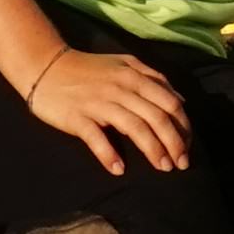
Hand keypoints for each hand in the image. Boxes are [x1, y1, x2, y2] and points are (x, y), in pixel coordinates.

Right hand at [25, 45, 193, 175]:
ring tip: (163, 167)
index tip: (188, 146)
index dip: (183, 126)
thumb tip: (180, 100)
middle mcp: (121, 88)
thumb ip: (153, 79)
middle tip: (181, 164)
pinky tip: (119, 169)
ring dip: (152, 150)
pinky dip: (108, 154)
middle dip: (174, 143)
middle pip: (157, 117)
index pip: (170, 103)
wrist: (45, 66)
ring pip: (134, 127)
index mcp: (135, 76)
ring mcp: (99, 102)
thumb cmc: (88, 69)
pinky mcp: (77, 117)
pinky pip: (96, 138)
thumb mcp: (125, 65)